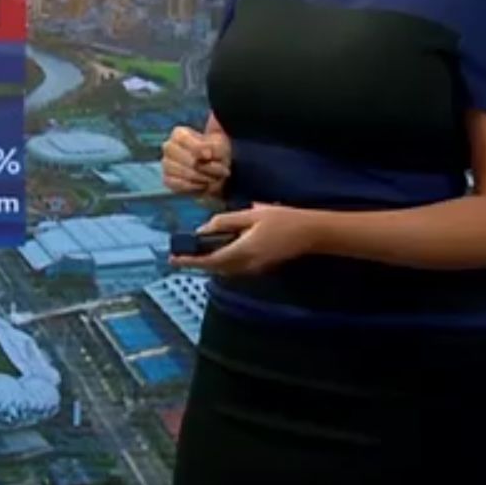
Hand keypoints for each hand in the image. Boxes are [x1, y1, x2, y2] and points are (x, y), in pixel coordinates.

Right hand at [160, 125, 229, 195]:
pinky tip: (204, 184)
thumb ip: (217, 134)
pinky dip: (194, 186)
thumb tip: (212, 121)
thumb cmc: (217, 154)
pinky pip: (179, 184)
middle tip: (219, 171)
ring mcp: (166, 164)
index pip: (182, 138)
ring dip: (201, 177)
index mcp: (179, 134)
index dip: (196, 147)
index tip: (209, 155)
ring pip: (181, 172)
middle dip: (201, 166)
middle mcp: (169, 147)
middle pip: (180, 156)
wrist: (215, 173)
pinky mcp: (167, 180)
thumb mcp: (221, 143)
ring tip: (214, 178)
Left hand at [169, 203, 319, 275]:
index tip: (173, 259)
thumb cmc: (283, 220)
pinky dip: (221, 262)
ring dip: (208, 263)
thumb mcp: (252, 214)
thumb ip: (226, 222)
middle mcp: (247, 265)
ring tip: (194, 253)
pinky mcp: (260, 267)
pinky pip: (234, 268)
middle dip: (196, 262)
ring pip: (224, 269)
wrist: (312, 233)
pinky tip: (217, 251)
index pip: (210, 260)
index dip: (190, 261)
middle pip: (215, 268)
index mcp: (243, 251)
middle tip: (179, 255)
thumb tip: (204, 229)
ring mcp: (254, 269)